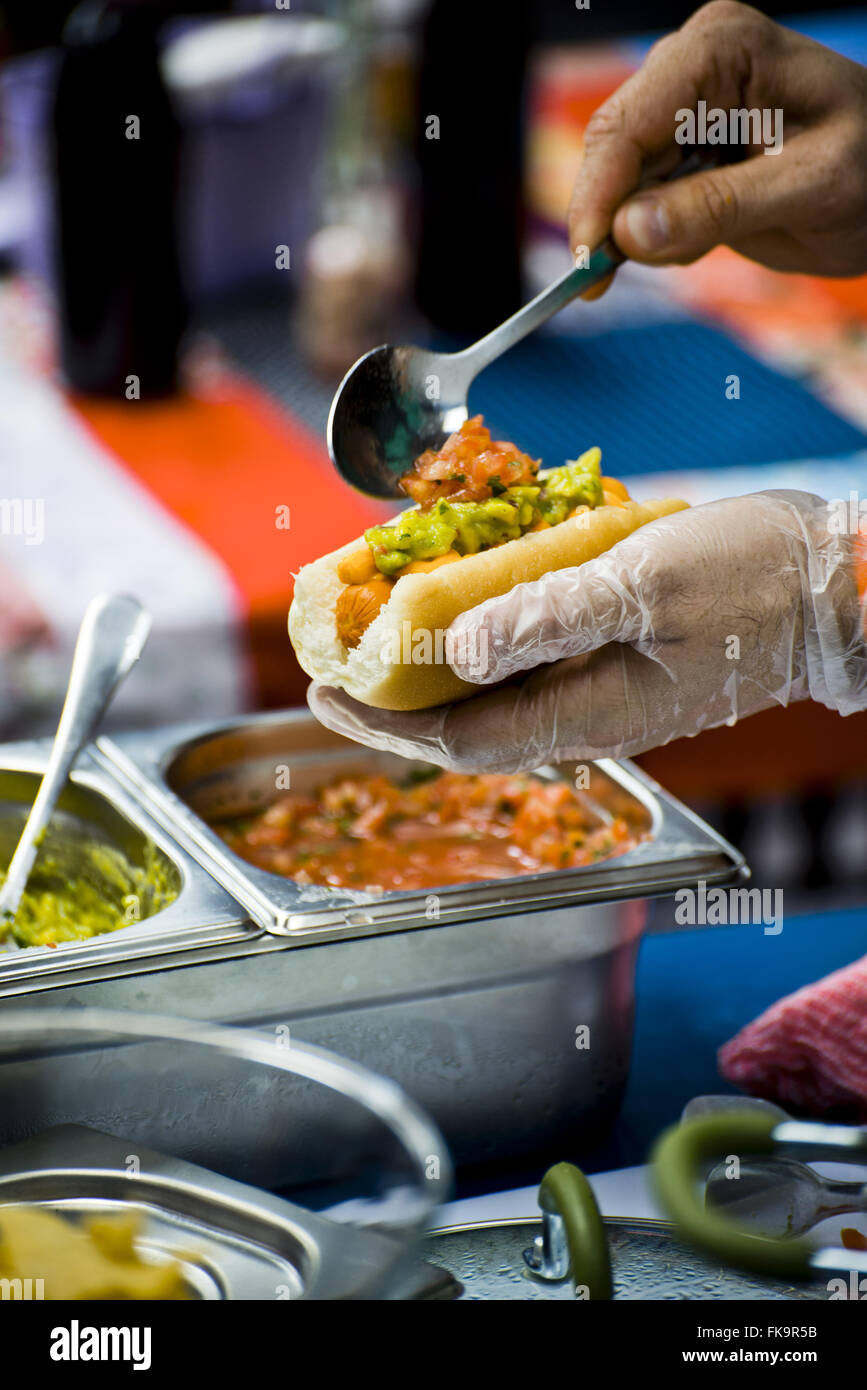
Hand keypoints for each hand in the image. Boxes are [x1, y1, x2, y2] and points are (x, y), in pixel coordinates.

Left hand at [308, 492, 866, 772]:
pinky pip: (534, 657)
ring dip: (435, 659)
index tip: (321, 688)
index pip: (455, 739)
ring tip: (384, 617)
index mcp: (585, 713)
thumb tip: (454, 650)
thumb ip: (551, 616)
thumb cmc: (756, 582)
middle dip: (394, 693)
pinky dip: (488, 630)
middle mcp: (585, 714)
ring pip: (496, 689)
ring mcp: (604, 691)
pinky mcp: (619, 661)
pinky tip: (469, 590)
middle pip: (464, 720)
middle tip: (338, 648)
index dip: (380, 721)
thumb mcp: (648, 586)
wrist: (838, 590)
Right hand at [569, 1, 866, 282]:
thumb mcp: (809, 191)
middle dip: (608, 219)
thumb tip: (629, 233)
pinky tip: (707, 236)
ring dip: (639, 230)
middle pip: (611, 149)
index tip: (589, 263)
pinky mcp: (681, 147)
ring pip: (617, 180)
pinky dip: (658, 233)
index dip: (598, 197)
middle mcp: (691, 65)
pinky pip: (638, 198)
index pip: (629, 124)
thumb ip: (718, 208)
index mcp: (722, 50)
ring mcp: (682, 106)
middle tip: (603, 284)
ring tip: (705, 246)